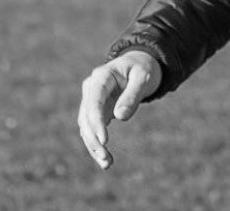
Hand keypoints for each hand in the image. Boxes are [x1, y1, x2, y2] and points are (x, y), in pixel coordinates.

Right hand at [77, 50, 162, 169]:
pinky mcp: (96, 112)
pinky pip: (92, 130)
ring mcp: (91, 101)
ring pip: (86, 127)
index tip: (105, 140)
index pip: (94, 100)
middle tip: (106, 158)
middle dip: (94, 139)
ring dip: (93, 146)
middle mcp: (91, 89)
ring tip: (107, 164)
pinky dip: (97, 145)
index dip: (97, 121)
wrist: (138, 64)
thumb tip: (120, 116)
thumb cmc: (142, 69)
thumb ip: (133, 95)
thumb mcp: (143, 77)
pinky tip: (106, 160)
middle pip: (86, 117)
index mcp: (101, 76)